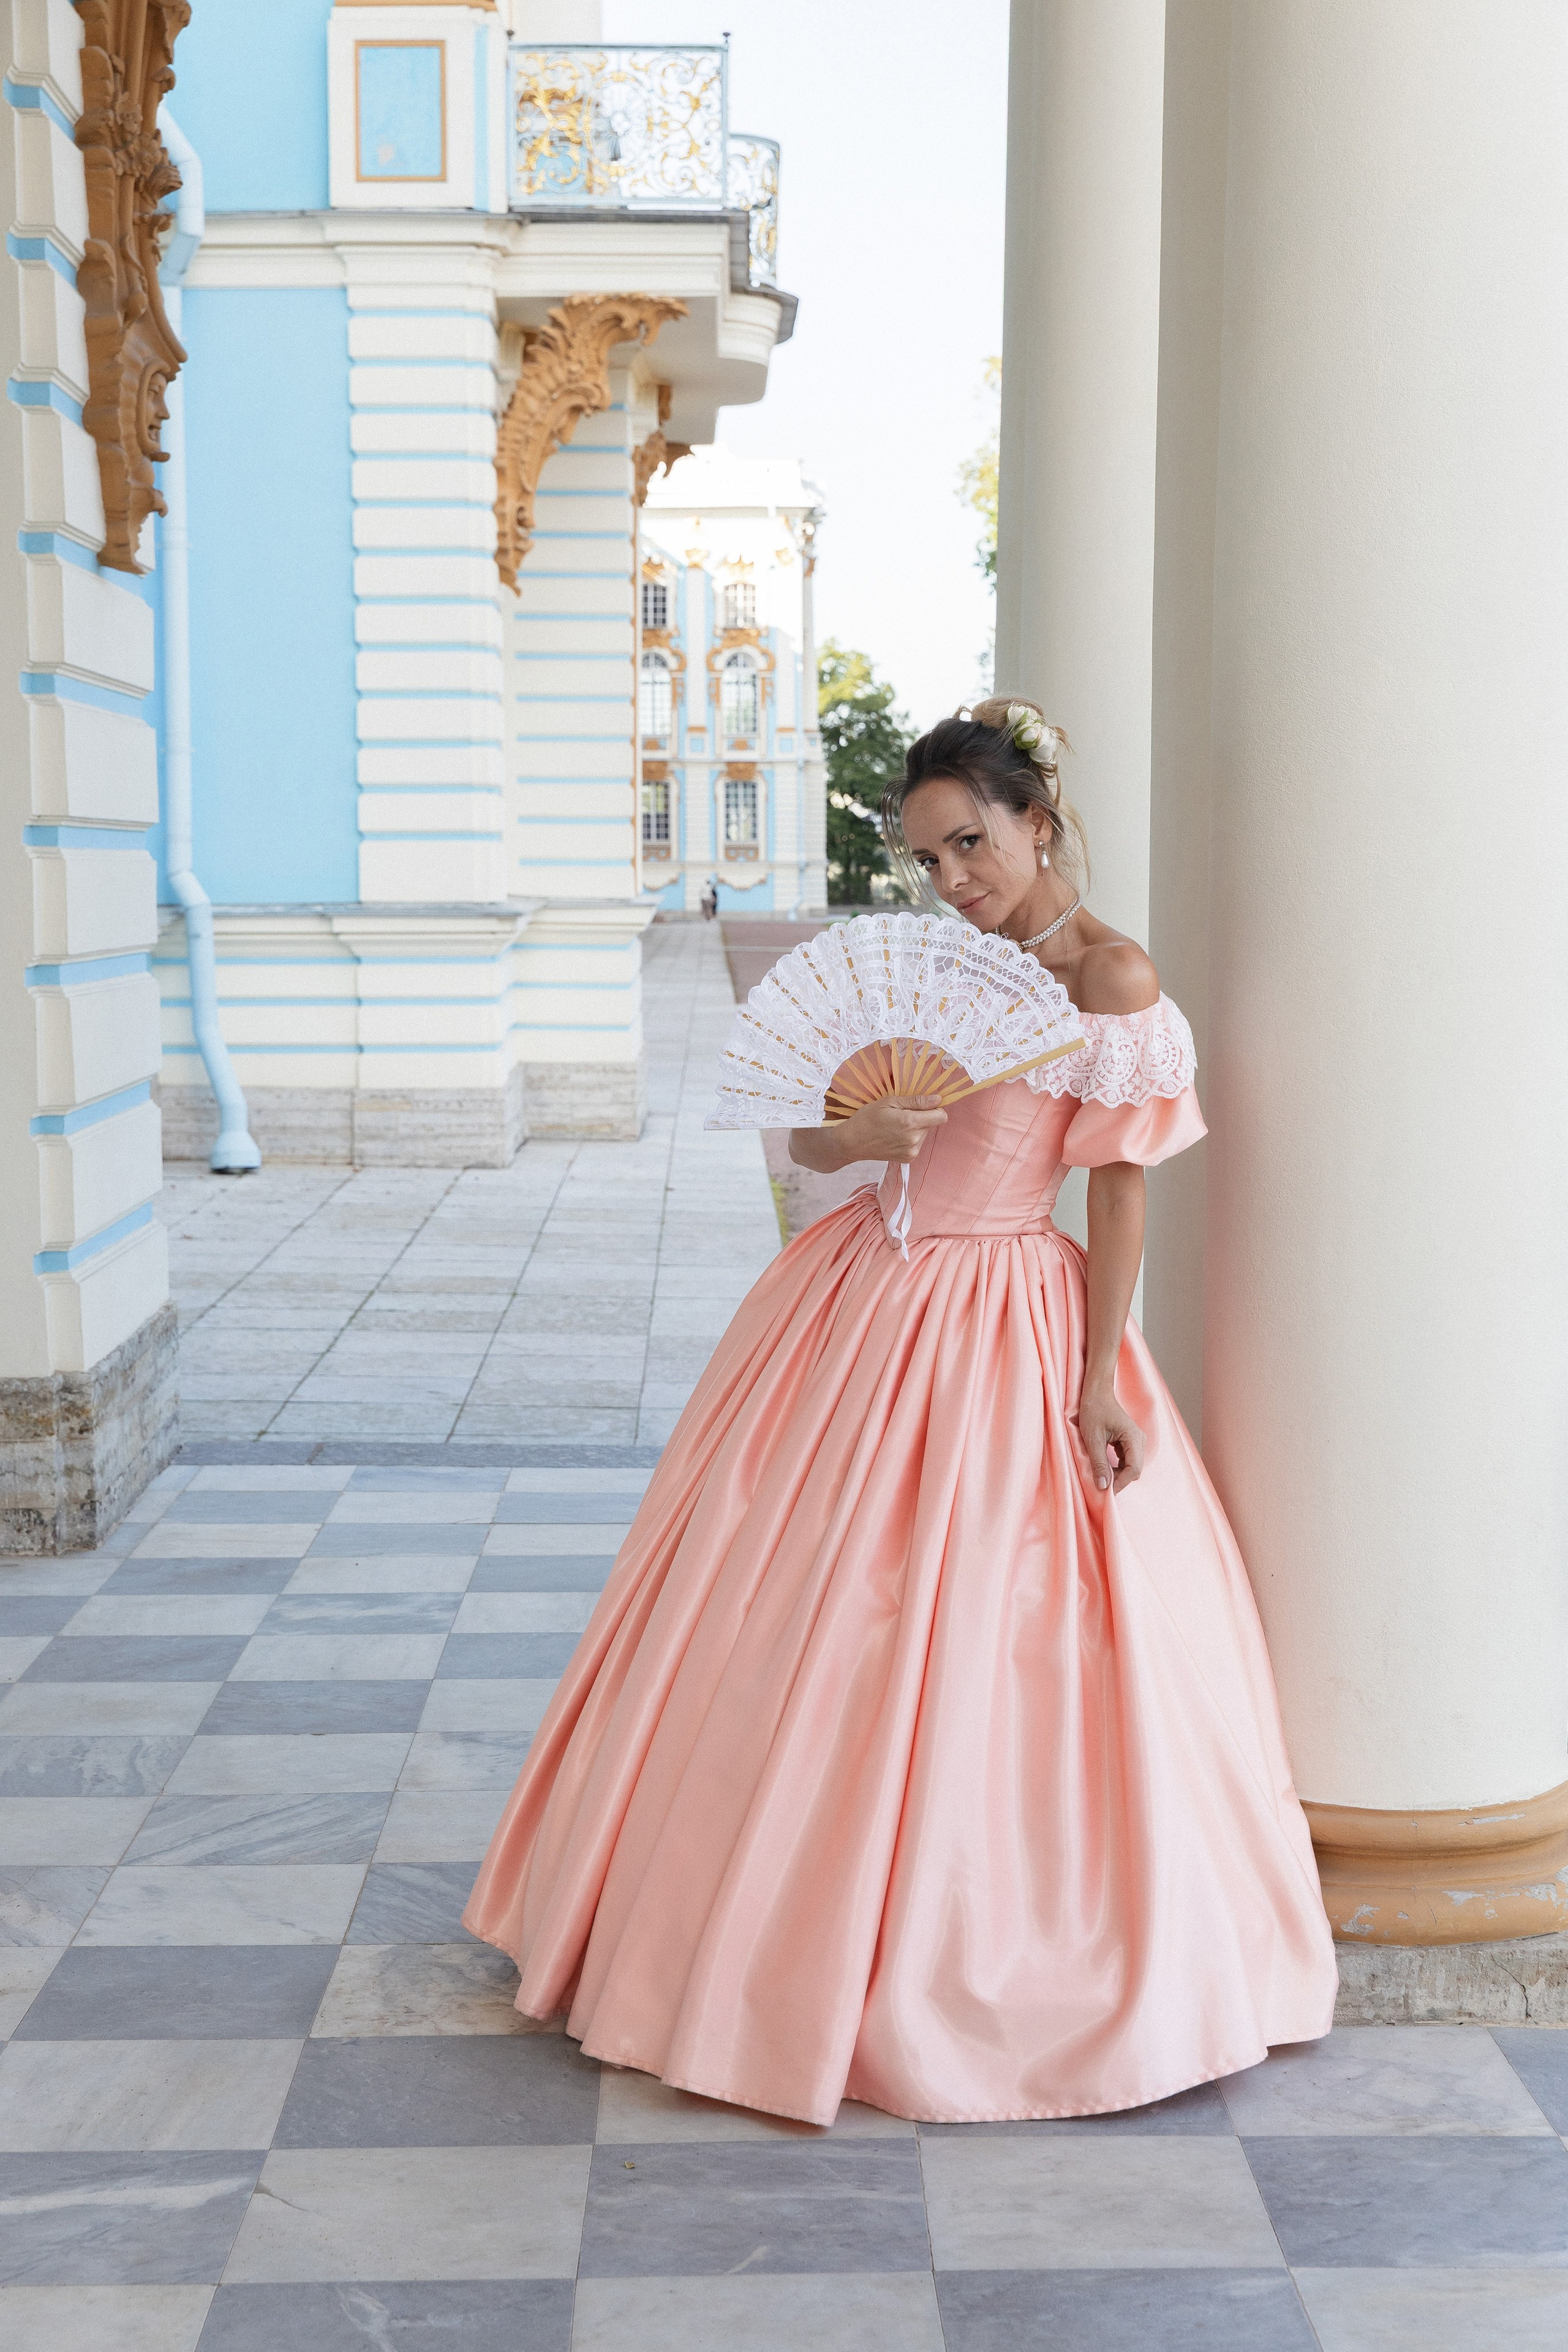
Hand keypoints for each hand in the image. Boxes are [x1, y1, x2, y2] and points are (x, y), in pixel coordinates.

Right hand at [837, 1096, 946, 1164]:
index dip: (935, 1108)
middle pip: (932, 1124)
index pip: (941, 1116)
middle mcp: (914, 1139)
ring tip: (896, 1126)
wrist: (852, 1142)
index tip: (923, 1105)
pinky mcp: (908, 1158)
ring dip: (916, 1128)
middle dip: (922, 1117)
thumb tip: (938, 1099)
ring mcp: (912, 1151)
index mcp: (910, 1123)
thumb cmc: (868, 1118)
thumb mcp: (890, 1102)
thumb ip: (916, 1101)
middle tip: (901, 1115)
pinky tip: (895, 1136)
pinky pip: (918, 1143)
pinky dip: (910, 1138)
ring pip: (925, 1134)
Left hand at [1079, 1379, 1143, 1494]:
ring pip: (1130, 1467)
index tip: (1106, 1492)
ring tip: (1100, 1477)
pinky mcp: (1128, 1442)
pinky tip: (1104, 1468)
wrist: (1096, 1393)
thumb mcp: (1093, 1438)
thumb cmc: (1094, 1410)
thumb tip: (1103, 1486)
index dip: (1121, 1483)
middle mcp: (1139, 1440)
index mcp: (1133, 1438)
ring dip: (1117, 1474)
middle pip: (1134, 1470)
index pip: (1134, 1469)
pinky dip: (1116, 1468)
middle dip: (1119, 1480)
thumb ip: (1099, 1462)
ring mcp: (1135, 1441)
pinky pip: (1126, 1461)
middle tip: (1101, 1486)